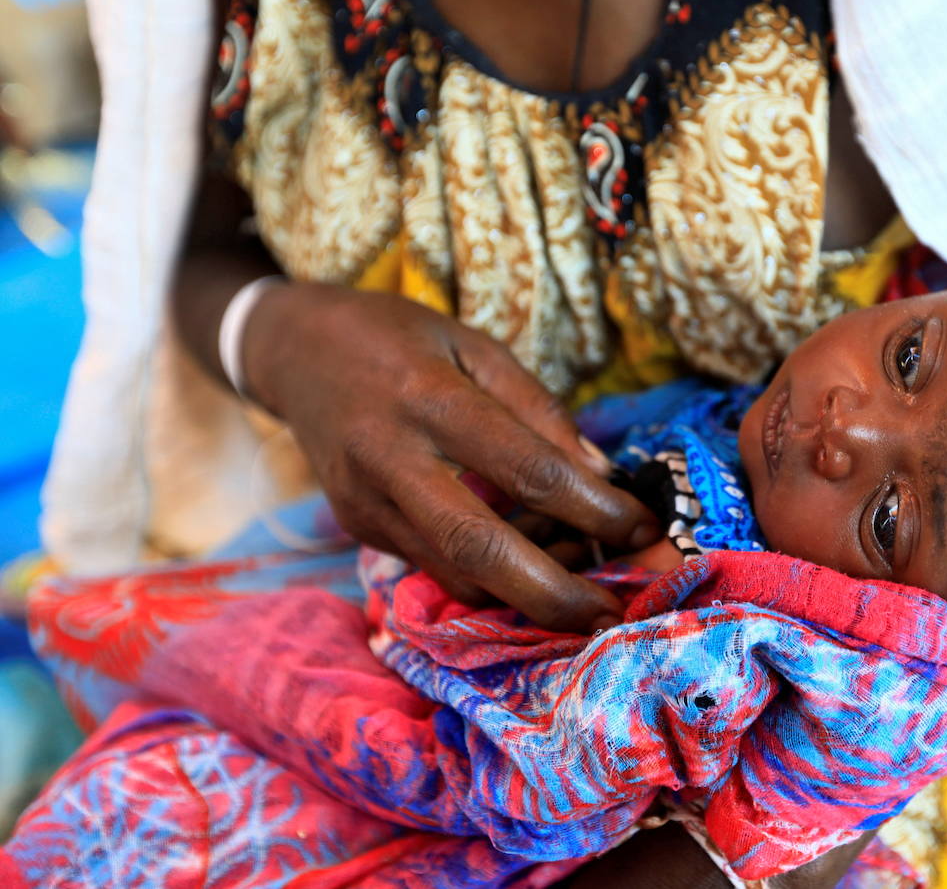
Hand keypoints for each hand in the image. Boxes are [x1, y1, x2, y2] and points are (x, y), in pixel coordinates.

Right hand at [241, 282, 659, 630]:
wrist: (294, 350)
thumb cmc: (398, 338)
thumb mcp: (475, 347)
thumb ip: (539, 411)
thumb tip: (602, 478)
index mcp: (428, 397)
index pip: (526, 468)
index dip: (594, 507)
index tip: (645, 526)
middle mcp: (389, 458)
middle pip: (478, 547)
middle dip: (551, 593)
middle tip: (610, 614)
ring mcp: (366, 503)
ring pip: (455, 573)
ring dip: (527, 590)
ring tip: (581, 574)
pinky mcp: (360, 529)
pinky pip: (436, 568)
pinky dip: (492, 578)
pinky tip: (531, 558)